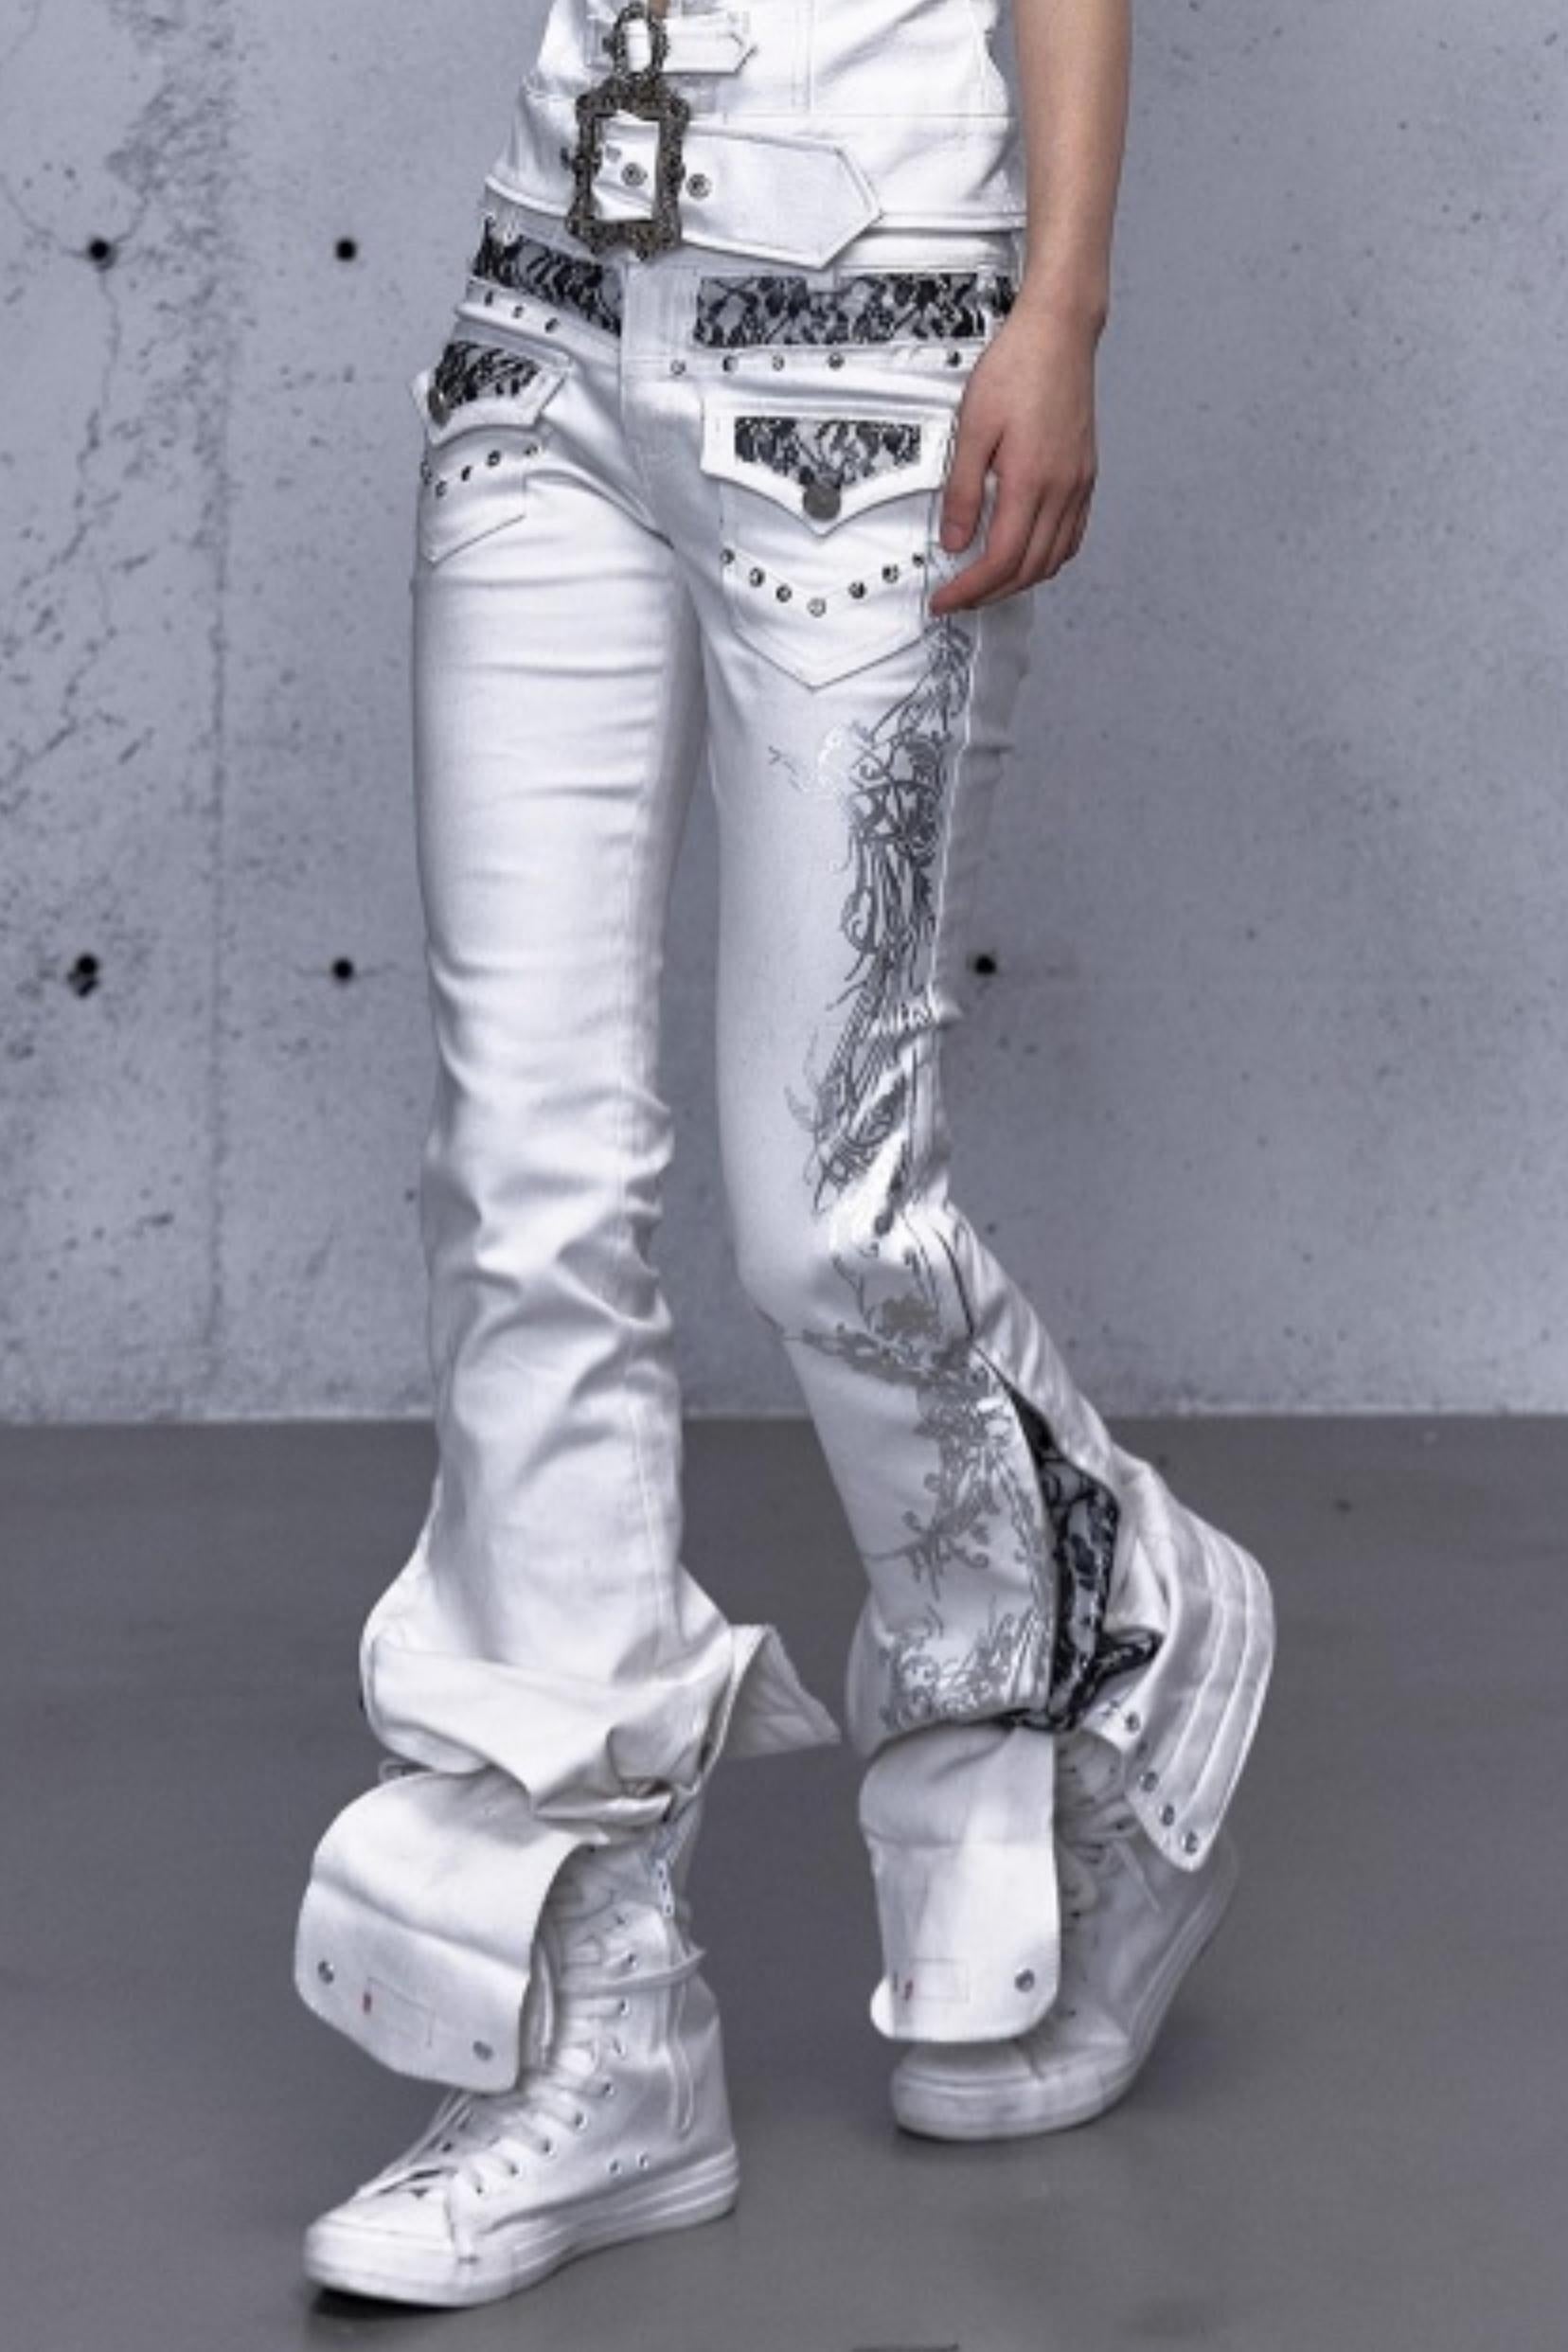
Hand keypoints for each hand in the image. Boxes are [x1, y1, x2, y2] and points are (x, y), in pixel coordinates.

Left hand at [928, 301, 1101, 615]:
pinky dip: (1048, 558)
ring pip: (1053, 559)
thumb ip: (962, 491)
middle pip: (1028, 569)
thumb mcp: (972, 427)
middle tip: (960, 597)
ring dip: (1019, 580)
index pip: (1000, 560)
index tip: (947, 599)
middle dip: (990, 593)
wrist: (1059, 332)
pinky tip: (1028, 554)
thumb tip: (954, 540)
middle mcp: (1061, 488)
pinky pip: (1072, 536)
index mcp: (1031, 480)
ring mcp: (1078, 484)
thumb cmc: (1018, 366)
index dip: (970, 589)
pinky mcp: (1085, 475)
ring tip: (987, 582)